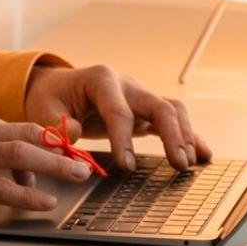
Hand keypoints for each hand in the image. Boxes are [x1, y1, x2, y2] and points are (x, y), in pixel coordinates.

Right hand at [0, 102, 91, 213]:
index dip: (36, 147)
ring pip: (20, 152)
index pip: (11, 127)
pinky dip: (26, 193)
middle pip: (25, 131)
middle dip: (59, 146)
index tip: (52, 162)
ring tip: (78, 175)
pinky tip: (44, 202)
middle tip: (83, 158)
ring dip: (55, 164)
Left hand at [24, 64, 212, 172]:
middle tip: (178, 164)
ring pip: (172, 110)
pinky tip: (203, 154)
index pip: (119, 111)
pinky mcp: (145, 111)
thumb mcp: (43, 109)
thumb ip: (55, 125)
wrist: (57, 86)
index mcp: (101, 80)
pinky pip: (173, 120)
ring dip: (185, 136)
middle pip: (159, 106)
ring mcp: (139, 96)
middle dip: (172, 135)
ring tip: (189, 163)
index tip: (127, 166)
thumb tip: (73, 137)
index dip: (124, 139)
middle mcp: (127, 85)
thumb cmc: (51, 97)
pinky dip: (189, 136)